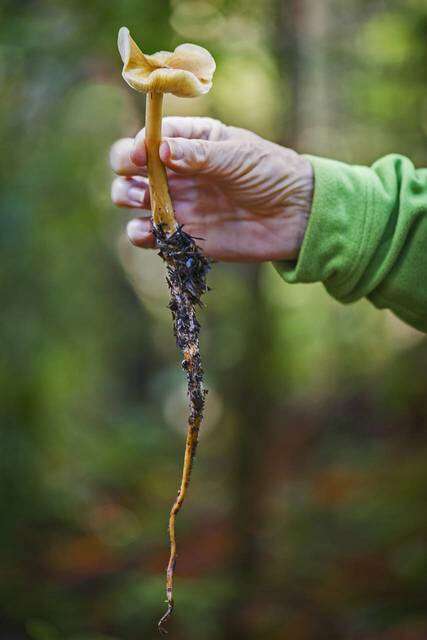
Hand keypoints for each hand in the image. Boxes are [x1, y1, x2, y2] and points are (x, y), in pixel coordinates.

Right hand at [110, 117, 312, 261]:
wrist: (294, 216)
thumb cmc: (270, 173)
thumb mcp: (238, 155)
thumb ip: (199, 153)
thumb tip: (161, 150)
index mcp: (190, 140)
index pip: (149, 136)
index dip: (138, 144)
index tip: (142, 154)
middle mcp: (176, 170)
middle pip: (129, 167)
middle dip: (125, 172)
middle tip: (141, 181)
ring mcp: (177, 202)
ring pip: (130, 198)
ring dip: (127, 199)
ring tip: (148, 203)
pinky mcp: (181, 234)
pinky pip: (147, 234)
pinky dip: (140, 234)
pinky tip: (151, 232)